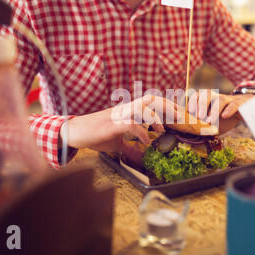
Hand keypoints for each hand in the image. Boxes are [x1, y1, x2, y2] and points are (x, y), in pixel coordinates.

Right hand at [60, 95, 179, 152]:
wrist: (75, 132)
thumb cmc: (94, 134)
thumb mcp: (116, 142)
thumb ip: (129, 146)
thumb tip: (140, 155)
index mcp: (128, 111)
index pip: (151, 102)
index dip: (167, 105)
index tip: (179, 115)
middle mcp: (125, 109)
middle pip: (151, 99)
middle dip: (167, 106)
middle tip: (179, 118)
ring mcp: (119, 115)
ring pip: (142, 107)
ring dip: (155, 117)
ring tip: (163, 129)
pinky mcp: (112, 124)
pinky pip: (132, 124)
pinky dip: (142, 133)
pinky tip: (146, 142)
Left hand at [187, 90, 253, 130]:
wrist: (248, 111)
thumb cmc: (226, 119)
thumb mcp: (213, 124)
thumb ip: (204, 127)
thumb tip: (193, 132)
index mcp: (210, 101)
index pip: (198, 95)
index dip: (193, 101)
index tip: (190, 111)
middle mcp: (218, 97)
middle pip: (208, 93)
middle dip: (201, 104)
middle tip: (199, 116)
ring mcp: (230, 100)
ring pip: (221, 99)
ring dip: (214, 109)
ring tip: (210, 120)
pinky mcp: (241, 104)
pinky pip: (235, 104)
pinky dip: (229, 110)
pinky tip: (224, 116)